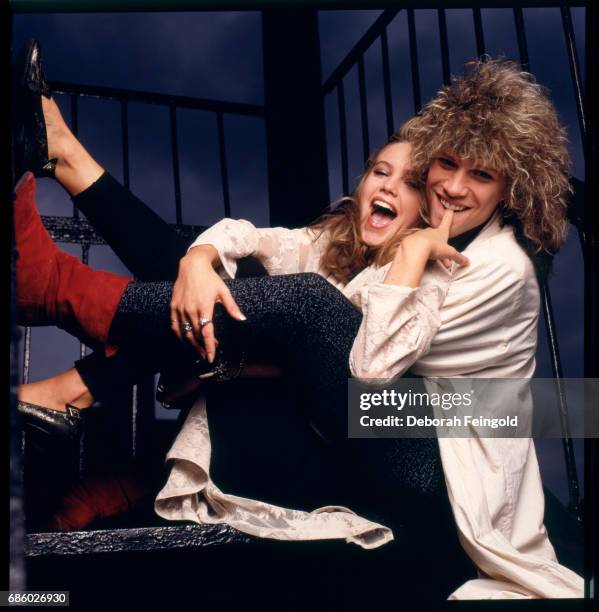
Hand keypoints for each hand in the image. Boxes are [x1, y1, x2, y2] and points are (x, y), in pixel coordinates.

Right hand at [170, 246, 245, 361]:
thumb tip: (242, 319)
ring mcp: (180, 309)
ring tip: (199, 351)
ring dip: (192, 344)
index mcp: (204, 307)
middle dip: (202, 347)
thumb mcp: (224, 291)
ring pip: (185, 333)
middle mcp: (190, 310)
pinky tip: (185, 340)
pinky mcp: (173, 307)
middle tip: (208, 353)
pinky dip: (179, 336)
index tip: (212, 357)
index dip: (209, 346)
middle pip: (196, 335)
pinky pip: (174, 326)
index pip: (206, 332)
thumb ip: (232, 307)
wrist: (192, 266)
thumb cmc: (210, 279)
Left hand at [401, 210, 468, 268]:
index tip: (449, 210)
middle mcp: (430, 231)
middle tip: (445, 261)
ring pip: (427, 244)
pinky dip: (420, 253)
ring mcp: (419, 235)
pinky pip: (416, 247)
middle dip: (441, 248)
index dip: (449, 216)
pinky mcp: (410, 241)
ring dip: (431, 253)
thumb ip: (458, 257)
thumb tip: (467, 262)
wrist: (415, 248)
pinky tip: (421, 260)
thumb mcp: (449, 253)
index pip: (447, 221)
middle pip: (437, 238)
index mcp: (441, 231)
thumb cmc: (434, 247)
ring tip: (433, 262)